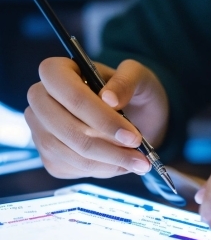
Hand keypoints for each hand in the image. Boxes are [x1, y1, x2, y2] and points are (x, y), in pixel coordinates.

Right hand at [25, 57, 168, 179]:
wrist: (132, 112)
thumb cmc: (131, 89)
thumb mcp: (139, 76)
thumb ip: (126, 81)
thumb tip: (109, 98)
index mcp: (58, 70)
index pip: (71, 94)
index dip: (101, 117)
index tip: (131, 135)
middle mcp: (41, 99)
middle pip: (67, 128)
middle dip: (106, 146)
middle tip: (139, 153)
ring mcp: (41, 129)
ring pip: (69, 152)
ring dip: (107, 161)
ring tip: (138, 161)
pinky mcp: (49, 155)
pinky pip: (71, 167)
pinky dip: (100, 169)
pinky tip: (121, 163)